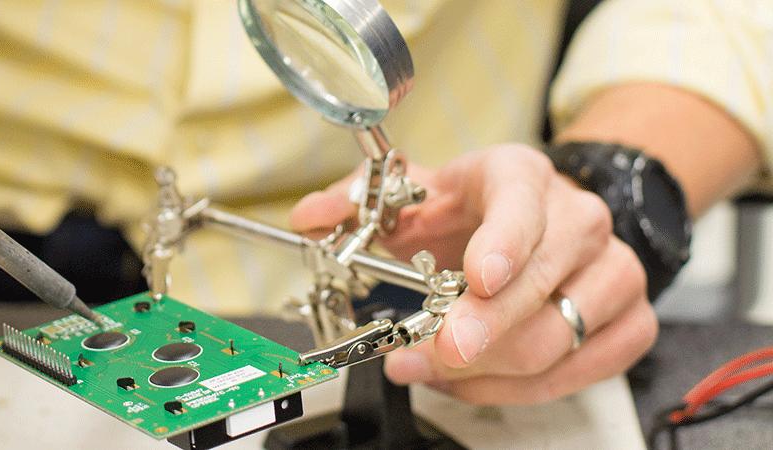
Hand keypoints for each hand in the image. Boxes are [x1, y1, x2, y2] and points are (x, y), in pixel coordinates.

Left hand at [290, 143, 657, 403]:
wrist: (550, 214)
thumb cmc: (481, 207)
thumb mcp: (421, 191)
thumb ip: (361, 202)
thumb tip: (311, 216)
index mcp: (522, 177)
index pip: (522, 206)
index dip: (502, 245)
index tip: (478, 279)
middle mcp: (578, 219)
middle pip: (539, 284)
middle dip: (480, 330)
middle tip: (433, 353)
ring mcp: (612, 270)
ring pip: (558, 337)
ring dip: (488, 368)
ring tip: (432, 368)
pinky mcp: (629, 318)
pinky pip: (582, 369)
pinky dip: (520, 386)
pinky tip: (475, 380)